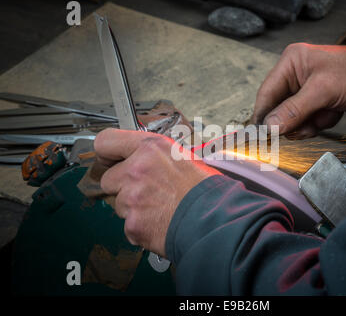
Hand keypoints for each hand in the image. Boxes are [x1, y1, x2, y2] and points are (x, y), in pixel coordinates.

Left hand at [94, 128, 221, 256]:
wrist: (216, 219)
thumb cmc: (206, 189)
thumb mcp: (182, 156)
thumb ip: (154, 156)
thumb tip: (140, 158)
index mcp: (150, 148)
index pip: (106, 141)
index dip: (106, 153)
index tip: (108, 160)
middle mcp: (137, 169)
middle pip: (108, 179)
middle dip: (122, 187)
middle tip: (146, 191)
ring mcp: (132, 198)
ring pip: (119, 204)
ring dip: (134, 208)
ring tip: (160, 207)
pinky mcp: (133, 224)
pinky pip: (128, 225)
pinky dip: (141, 227)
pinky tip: (160, 221)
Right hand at [251, 43, 345, 138]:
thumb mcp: (322, 91)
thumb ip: (293, 110)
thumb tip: (270, 126)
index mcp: (290, 64)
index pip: (266, 94)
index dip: (263, 116)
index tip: (262, 135)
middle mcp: (294, 76)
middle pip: (279, 110)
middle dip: (295, 121)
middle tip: (308, 123)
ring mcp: (305, 90)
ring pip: (293, 119)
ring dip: (310, 123)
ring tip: (325, 114)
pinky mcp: (315, 101)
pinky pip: (307, 121)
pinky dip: (320, 122)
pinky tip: (332, 112)